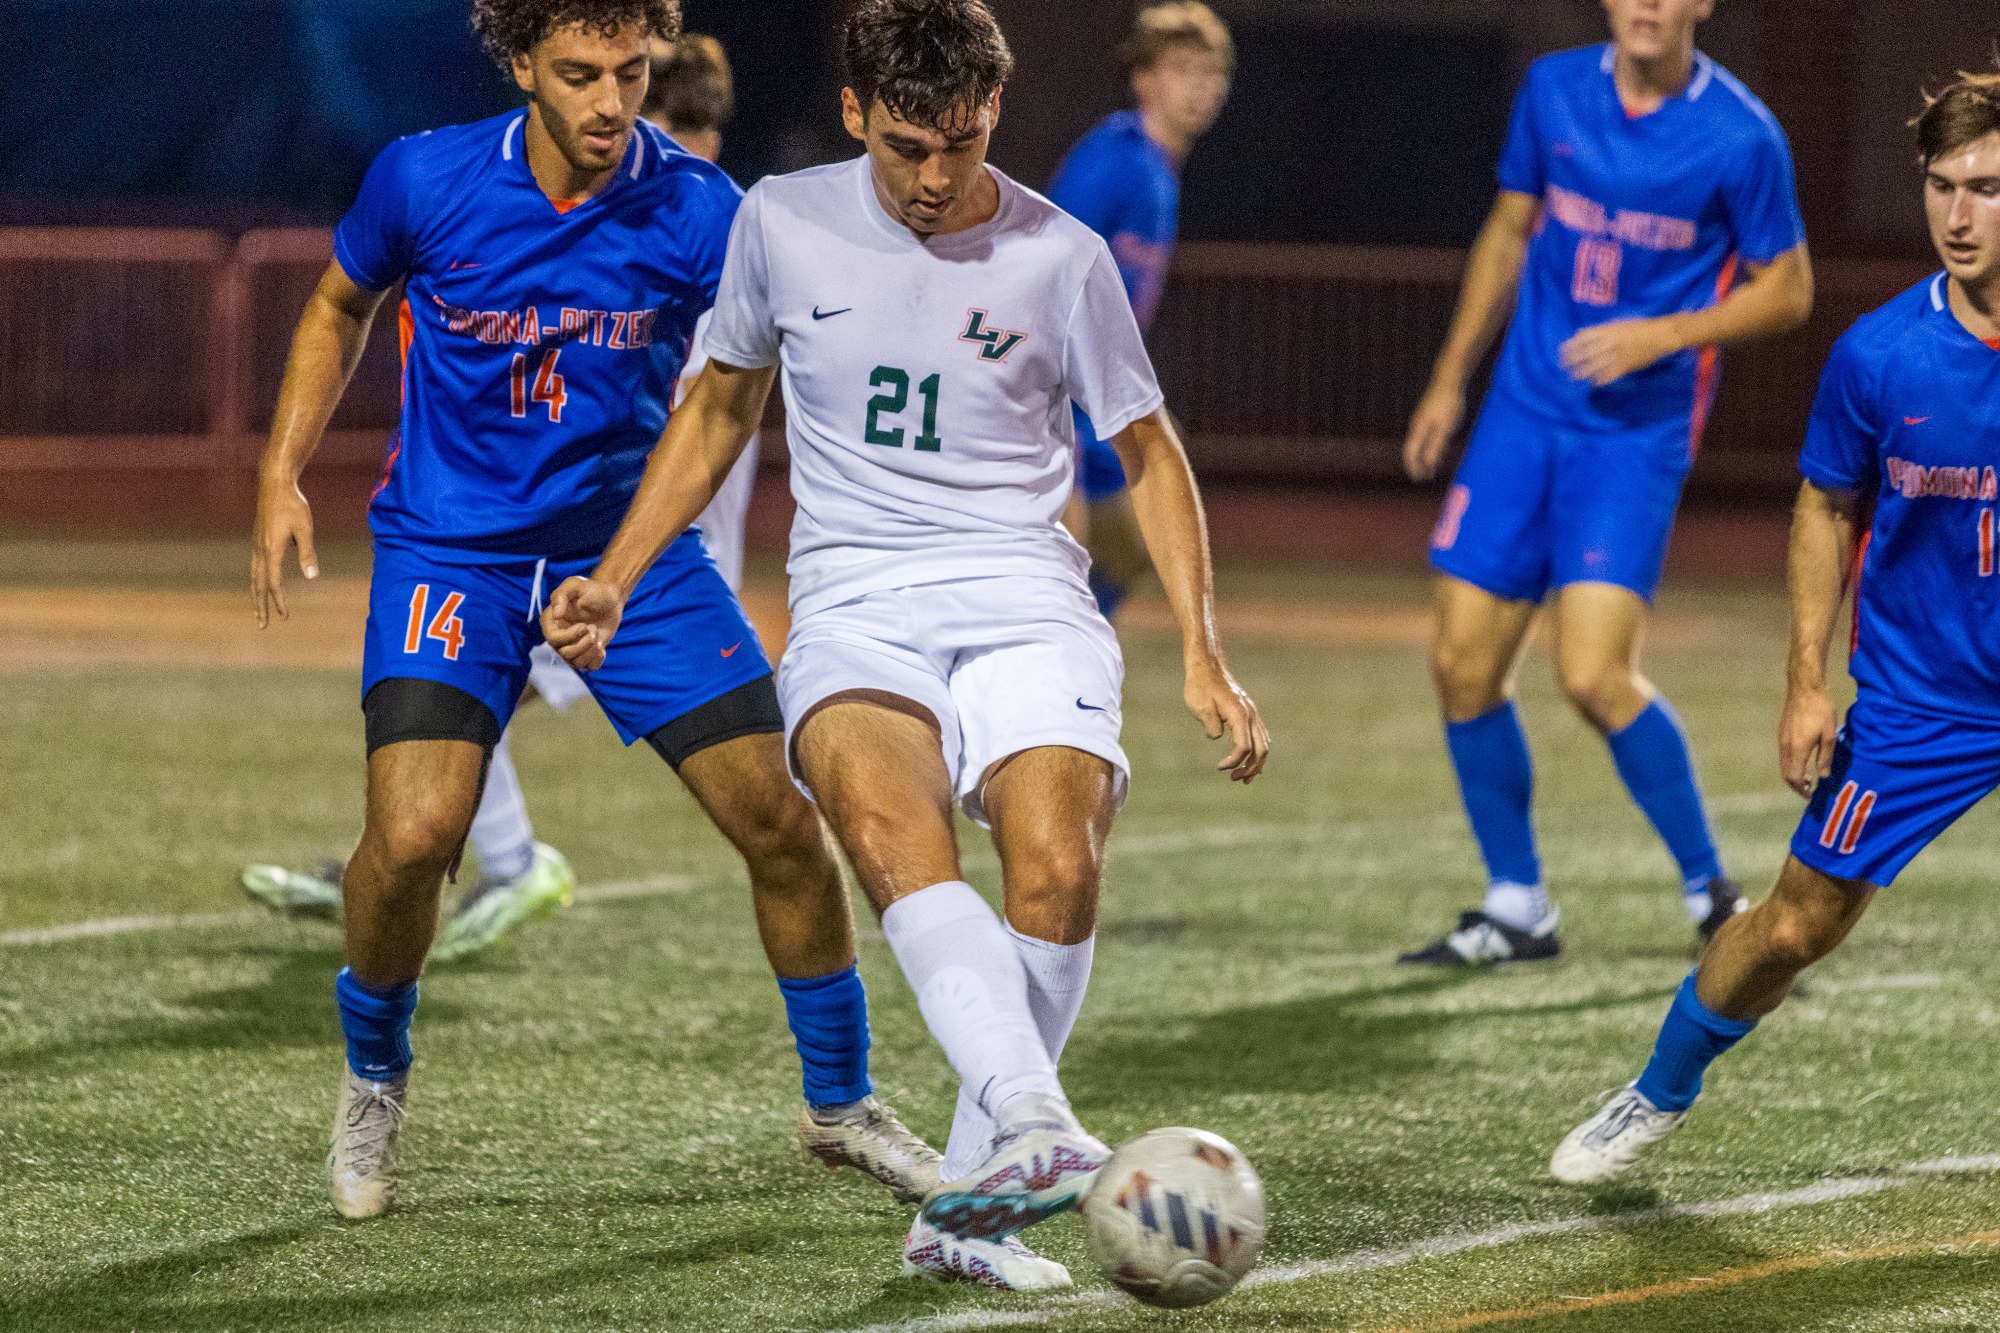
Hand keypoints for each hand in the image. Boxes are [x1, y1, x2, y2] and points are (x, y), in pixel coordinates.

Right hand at [251, 479, 317, 627]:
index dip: (279, 601)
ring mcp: (256, 545)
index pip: (274, 583)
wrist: (274, 484)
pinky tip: (262, 584)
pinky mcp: (257, 539)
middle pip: (258, 584)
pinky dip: (257, 580)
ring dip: (256, 595)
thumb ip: (307, 553)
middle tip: (262, 625)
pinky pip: (255, 566)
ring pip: (254, 576)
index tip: (284, 616)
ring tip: (258, 610)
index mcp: (271, 550)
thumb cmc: (293, 505)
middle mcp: (259, 550)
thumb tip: (312, 576)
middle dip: (261, 606)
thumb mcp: (304, 528)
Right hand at [540, 575, 626, 671]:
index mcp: (551, 622)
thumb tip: (556, 615)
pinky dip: (597, 660)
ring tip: (597, 634)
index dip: (569, 636)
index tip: (584, 626)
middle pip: (564, 654)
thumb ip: (561, 596)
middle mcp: (559, 637)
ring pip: (576, 663)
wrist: (611, 599)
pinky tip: (602, 647)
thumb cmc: (591, 590)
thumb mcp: (575, 584)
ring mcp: (572, 647)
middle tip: (594, 629)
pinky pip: (588, 667)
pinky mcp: (586, 653)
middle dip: (583, 643)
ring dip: (591, 650)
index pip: (552, 639)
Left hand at [1185, 653, 1269, 782]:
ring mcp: (1251, 712)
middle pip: (1261, 748)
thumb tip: (1218, 737)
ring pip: (1263, 743)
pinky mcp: (1248, 712)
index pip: (1244, 746)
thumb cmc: (1199, 685)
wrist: (1206, 665)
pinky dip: (1257, 750)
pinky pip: (1259, 736)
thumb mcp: (1199, 706)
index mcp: (1239, 714)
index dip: (1234, 761)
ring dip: (1256, 762)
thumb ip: (1211, 724)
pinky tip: (1248, 760)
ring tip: (1243, 777)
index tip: (1220, 767)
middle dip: (1251, 768)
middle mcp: (1250, 714)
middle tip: (1235, 779)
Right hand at [1402, 382, 1465, 481]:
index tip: (1419, 479)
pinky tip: (1440, 447)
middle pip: (1413, 449)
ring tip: (1433, 467)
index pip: (1410, 453)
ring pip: (1419, 442)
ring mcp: (1421, 418)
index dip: (1413, 468)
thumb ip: (1436, 446)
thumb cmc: (1449, 404)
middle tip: (1426, 477)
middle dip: (1418, 464)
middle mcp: (1416, 425)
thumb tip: (1429, 464)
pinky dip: (1429, 446)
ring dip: (1425, 456)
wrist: (1449, 379)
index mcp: (1418, 429)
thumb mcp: (1445, 428)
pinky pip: (1425, 435)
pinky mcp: (1427, 414)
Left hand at [1559, 317, 1684, 386]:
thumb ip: (1598, 330)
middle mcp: (1609, 343)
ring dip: (1582, 372)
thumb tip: (1578, 334)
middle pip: (1585, 353)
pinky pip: (1608, 375)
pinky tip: (1593, 382)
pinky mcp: (1625, 366)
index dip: (1570, 346)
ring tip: (1574, 376)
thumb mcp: (1616, 323)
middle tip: (1563, 367)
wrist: (1659, 336)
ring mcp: (1617, 355)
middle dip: (1572, 361)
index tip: (1561, 352)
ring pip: (1594, 366)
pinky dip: (1599, 380)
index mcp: (1607, 331)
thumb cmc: (1637, 328)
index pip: (1582, 339)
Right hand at [1778, 683, 1837, 796]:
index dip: (1802, 790)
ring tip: (1809, 778)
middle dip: (1796, 786)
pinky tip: (1803, 761)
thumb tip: (1823, 776)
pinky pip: (1783, 756)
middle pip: (1785, 774)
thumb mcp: (1829, 735)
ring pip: (1783, 765)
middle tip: (1810, 791)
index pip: (1795, 777)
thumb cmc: (1821, 710)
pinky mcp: (1781, 734)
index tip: (1812, 795)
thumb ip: (1825, 757)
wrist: (1804, 688)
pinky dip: (1791, 765)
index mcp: (1798, 749)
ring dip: (1793, 775)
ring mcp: (1781, 740)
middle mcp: (1786, 747)